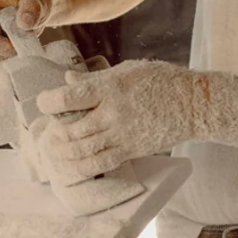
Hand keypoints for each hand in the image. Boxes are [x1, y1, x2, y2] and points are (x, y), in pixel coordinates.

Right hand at [0, 0, 53, 61]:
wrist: (33, 4)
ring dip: (10, 58)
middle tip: (28, 45)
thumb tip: (25, 23)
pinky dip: (9, 60)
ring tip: (24, 44)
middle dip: (10, 54)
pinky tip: (19, 50)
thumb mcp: (36, 1)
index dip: (9, 49)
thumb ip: (31, 10)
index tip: (26, 47)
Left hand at [33, 59, 197, 183]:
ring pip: (83, 149)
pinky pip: (101, 163)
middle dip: (56, 131)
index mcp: (111, 87)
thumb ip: (95, 79)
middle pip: (73, 128)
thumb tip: (67, 80)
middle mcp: (114, 112)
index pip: (71, 97)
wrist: (194, 105)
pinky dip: (82, 167)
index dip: (50, 102)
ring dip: (64, 152)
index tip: (43, 103)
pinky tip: (72, 166)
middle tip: (50, 129)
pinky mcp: (131, 150)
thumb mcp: (127, 70)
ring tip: (56, 149)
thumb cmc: (161, 82)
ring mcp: (123, 134)